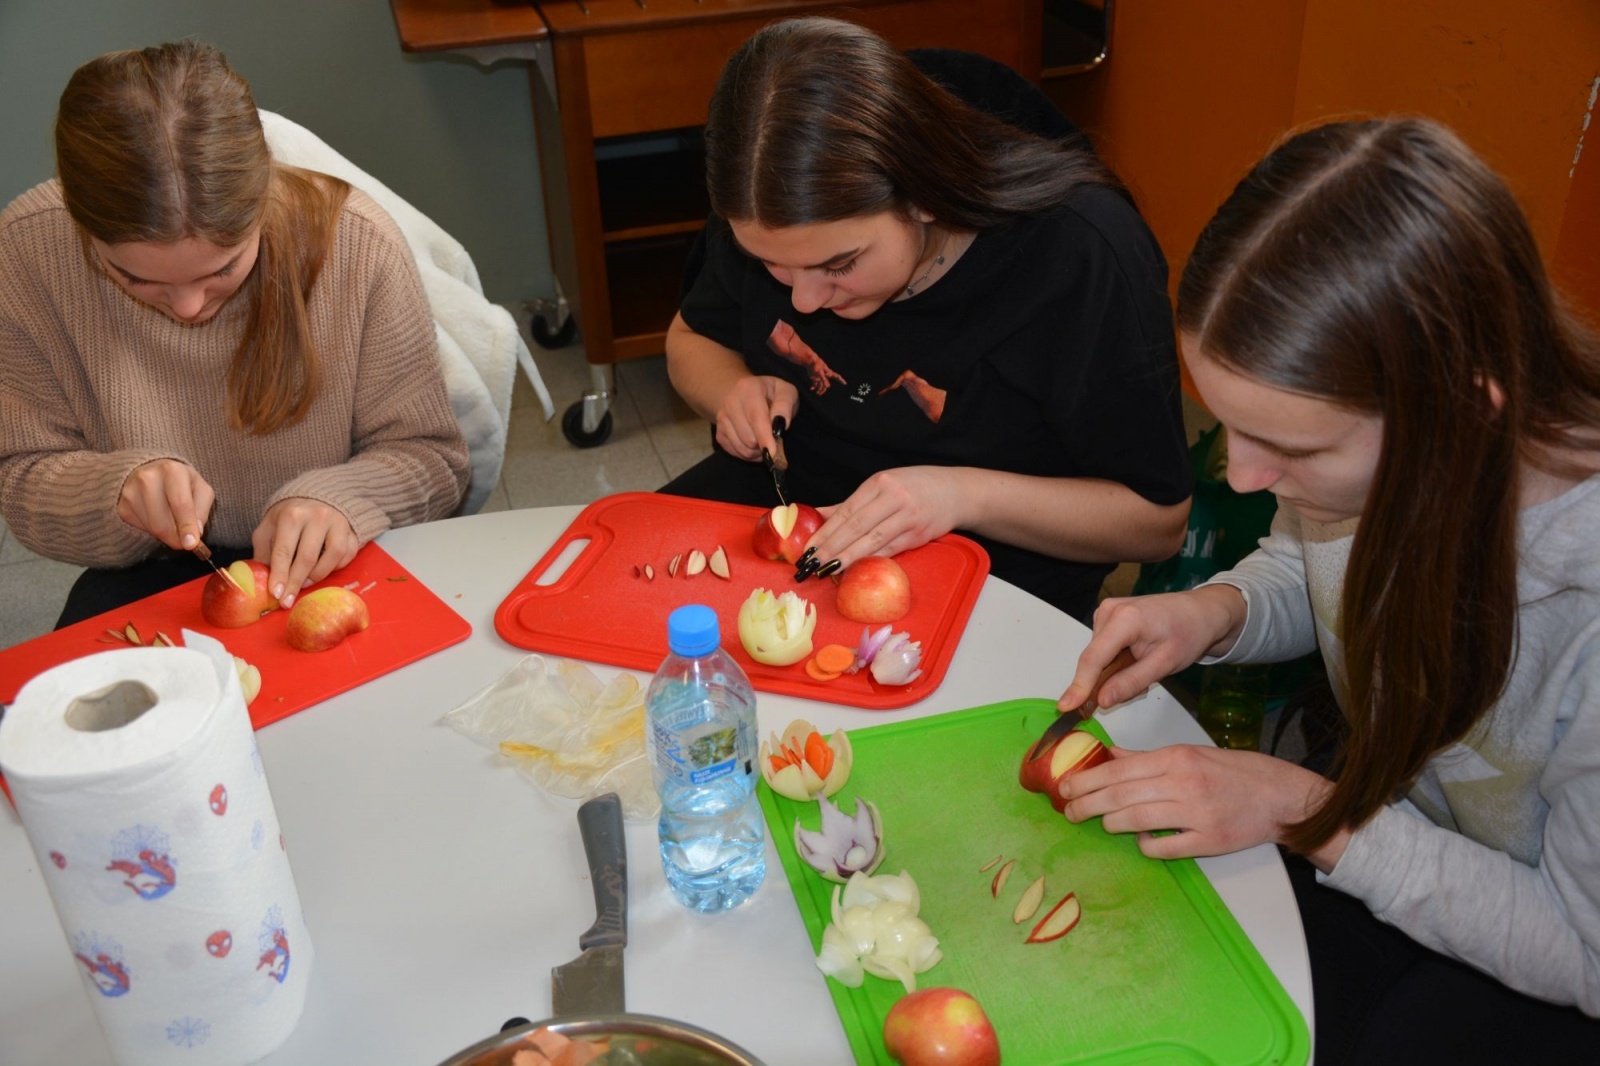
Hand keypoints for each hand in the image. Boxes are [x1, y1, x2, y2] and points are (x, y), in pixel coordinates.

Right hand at [116, 459, 215, 550]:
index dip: (187, 527)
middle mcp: (147, 478)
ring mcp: (130, 493)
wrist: (151, 472)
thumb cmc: (181, 483)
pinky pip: (140, 529)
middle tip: (185, 541)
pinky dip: (152, 530)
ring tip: (171, 520)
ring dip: (166, 534)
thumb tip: (195, 532)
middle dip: (176, 538)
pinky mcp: (122, 507)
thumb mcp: (200, 489)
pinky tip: (157, 517)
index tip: (191, 544)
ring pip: (151, 528)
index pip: (180, 504)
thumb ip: (202, 510)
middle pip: (162, 522)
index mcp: (172, 471)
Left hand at [251, 498, 358, 607]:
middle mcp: (318, 516)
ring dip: (317, 576)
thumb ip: (264, 552)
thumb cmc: (288, 518)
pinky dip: (335, 568)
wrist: (315, 499)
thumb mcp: (268, 529)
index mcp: (292, 515)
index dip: (280, 575)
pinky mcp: (352, 532)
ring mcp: (339, 523)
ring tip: (304, 583)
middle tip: (287, 601)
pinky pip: (347, 556)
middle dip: (296, 583)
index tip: (275, 594)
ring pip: (332, 557)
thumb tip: (262, 581)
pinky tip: (322, 570)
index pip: (284, 551)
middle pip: (308, 557)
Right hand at [714, 375, 798, 460]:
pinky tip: (755, 443)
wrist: (747, 394)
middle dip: (764, 444)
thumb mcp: (786, 391)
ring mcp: (722, 418)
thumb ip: (785, 405)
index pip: (756, 417)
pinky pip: (736, 453)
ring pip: (742, 448)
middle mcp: (730, 402)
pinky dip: (749, 454)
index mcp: (748, 389)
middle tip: (774, 438)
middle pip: (748, 438)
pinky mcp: (719, 433)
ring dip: (757, 451)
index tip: (773, 452)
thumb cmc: (772, 394)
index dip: (764, 437)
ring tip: (765, 439)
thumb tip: (781, 425)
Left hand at [804, 466, 961, 569]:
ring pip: (872, 541)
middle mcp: (893, 498)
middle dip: (831, 547)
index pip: (847, 511)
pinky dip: (871, 561)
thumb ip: (851, 503)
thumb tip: (817, 514)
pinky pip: (889, 550)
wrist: (956, 491)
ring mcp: (908, 518)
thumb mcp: (883, 485)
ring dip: (848, 558)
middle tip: (812, 564)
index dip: (825, 531)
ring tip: (828, 569)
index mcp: (880, 483)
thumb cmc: (915, 487)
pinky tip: (855, 569)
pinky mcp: (918, 535)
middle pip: (856, 527)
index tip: (808, 548)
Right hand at [1057, 585, 1246, 713]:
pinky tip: (1139, 658)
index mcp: (1124, 619)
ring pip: (1099, 656)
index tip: (1066, 707)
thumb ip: (1131, 682)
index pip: (1093, 658)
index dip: (1079, 686)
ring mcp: (1107, 612)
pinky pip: (1104, 648)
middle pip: (1094, 658)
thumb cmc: (1189, 633)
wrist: (1201, 612)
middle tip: (1143, 684)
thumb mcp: (1165, 664)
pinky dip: (1117, 661)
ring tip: (1147, 666)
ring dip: (1116, 671)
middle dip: (1109, 679)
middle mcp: (1109, 611)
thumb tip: (1101, 700)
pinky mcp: (1109, 617)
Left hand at [1058, 744, 1335, 859]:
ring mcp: (1196, 814)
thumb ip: (1147, 759)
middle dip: (1087, 804)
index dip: (1087, 780)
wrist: (1280, 796)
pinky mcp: (1209, 842)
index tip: (1065, 787)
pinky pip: (1165, 846)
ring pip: (1137, 819)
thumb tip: (1109, 756)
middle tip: (1069, 811)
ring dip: (1111, 823)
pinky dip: (1146, 845)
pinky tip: (1140, 840)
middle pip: (1121, 795)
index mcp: (1176, 759)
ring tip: (1098, 823)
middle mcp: (1183, 784)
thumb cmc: (1234, 773)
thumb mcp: (1189, 755)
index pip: (1119, 770)